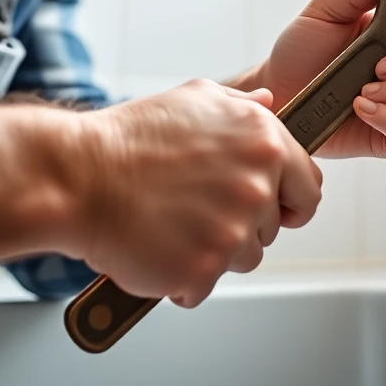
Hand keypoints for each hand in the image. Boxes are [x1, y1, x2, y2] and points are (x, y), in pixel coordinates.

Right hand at [70, 80, 321, 307]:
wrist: (77, 177)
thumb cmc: (128, 140)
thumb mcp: (194, 98)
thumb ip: (242, 105)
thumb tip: (269, 104)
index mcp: (264, 143)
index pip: (308, 188)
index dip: (289, 200)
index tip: (274, 206)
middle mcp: (256, 186)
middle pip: (272, 228)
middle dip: (241, 224)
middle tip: (198, 210)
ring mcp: (232, 231)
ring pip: (242, 259)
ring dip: (212, 251)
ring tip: (173, 225)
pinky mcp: (203, 269)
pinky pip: (204, 287)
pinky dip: (180, 277)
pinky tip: (157, 247)